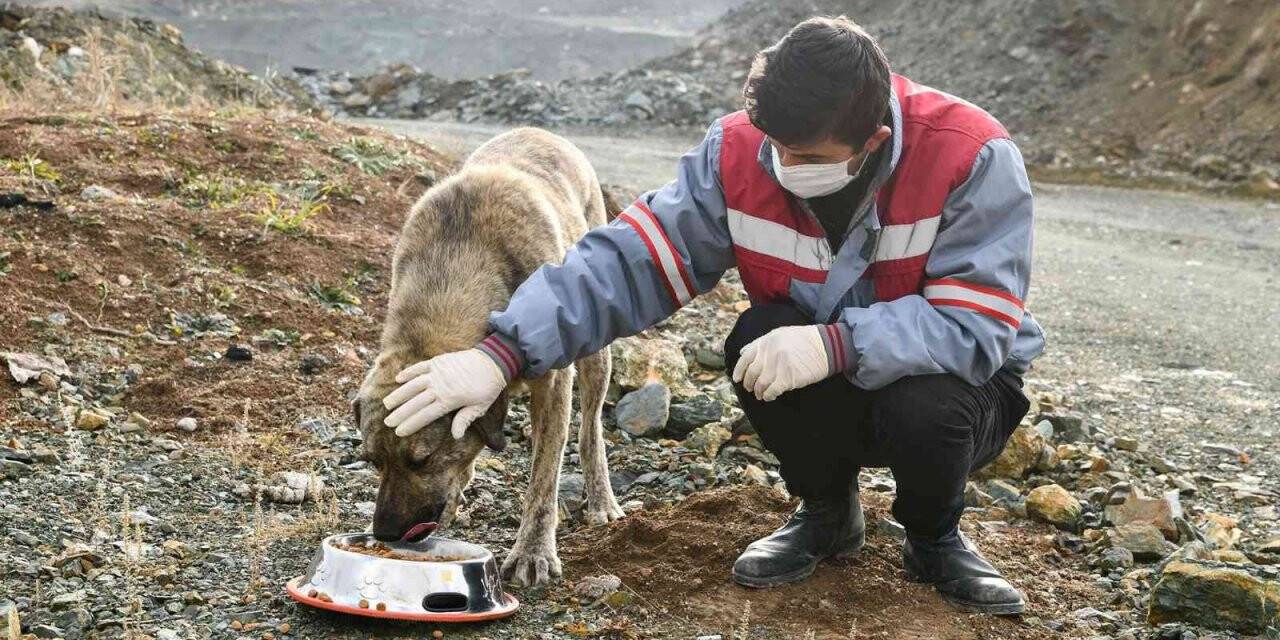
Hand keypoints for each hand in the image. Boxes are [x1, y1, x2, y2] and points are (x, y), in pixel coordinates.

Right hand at [382, 349, 506, 437]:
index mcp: (450, 400)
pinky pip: (419, 367)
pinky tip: (398, 379)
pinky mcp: (438, 361)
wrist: (493, 361)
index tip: (399, 432)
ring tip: (387, 404)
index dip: (411, 424)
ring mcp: (437, 372)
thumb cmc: (488, 387)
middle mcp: (440, 387)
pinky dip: (408, 373)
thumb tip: (455, 436)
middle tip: (387, 422)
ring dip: (399, 394)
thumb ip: (465, 420)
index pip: (425, 415)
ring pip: (413, 385)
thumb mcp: (480, 407)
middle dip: (400, 413)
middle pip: (415, 403)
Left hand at [731, 325, 829, 401]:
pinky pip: (772, 391)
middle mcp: (769, 353)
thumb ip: (761, 343)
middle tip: (751, 389)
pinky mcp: (788, 378)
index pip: (745, 358)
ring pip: (760, 384)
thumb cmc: (804, 339)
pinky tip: (770, 396)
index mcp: (766, 341)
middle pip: (752, 373)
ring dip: (758, 392)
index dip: (739, 370)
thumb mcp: (780, 334)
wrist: (826, 345)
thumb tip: (743, 352)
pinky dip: (768, 395)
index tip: (737, 379)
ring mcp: (778, 366)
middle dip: (749, 384)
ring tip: (761, 395)